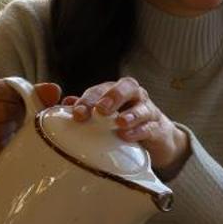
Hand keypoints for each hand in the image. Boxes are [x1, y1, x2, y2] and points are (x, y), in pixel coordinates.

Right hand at [0, 75, 60, 179]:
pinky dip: (2, 148)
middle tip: (16, 118)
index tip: (16, 102)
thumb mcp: (11, 96)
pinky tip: (4, 144)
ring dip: (8, 132)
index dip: (12, 97)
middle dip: (13, 115)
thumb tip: (54, 90)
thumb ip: (33, 91)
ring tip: (9, 130)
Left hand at [66, 77, 191, 178]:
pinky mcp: (157, 128)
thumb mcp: (102, 116)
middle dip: (113, 97)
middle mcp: (133, 96)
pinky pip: (149, 127)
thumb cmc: (122, 122)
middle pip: (126, 87)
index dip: (88, 100)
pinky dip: (138, 131)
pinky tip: (127, 136)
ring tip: (119, 123)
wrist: (155, 136)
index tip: (79, 114)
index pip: (100, 90)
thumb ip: (85, 108)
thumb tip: (65, 103)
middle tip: (101, 110)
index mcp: (115, 90)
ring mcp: (147, 110)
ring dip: (130, 115)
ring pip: (141, 107)